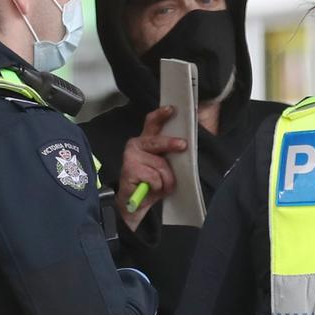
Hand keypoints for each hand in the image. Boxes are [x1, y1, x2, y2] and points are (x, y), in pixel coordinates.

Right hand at [116, 106, 186, 231]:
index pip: (152, 123)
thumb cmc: (152, 184)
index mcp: (146, 142)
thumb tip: (185, 146)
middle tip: (183, 146)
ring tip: (160, 186)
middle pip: (157, 141)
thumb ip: (170, 155)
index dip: (161, 115)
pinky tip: (150, 189)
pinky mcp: (129, 169)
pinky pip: (155, 178)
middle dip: (171, 144)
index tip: (172, 109)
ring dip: (166, 179)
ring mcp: (131, 156)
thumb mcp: (165, 167)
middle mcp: (136, 145)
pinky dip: (158, 187)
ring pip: (160, 165)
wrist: (135, 205)